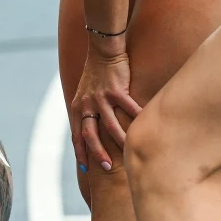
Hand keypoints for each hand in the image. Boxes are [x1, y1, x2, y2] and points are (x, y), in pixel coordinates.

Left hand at [70, 45, 142, 172]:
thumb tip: (91, 132)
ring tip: (127, 152)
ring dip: (119, 141)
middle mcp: (86, 104)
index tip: (85, 169)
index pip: (76, 135)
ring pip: (110, 125)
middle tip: (106, 167)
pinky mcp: (116, 90)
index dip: (80, 152)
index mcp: (77, 107)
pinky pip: (129, 109)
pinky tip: (145, 128)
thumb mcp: (84, 94)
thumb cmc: (96, 75)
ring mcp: (101, 97)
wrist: (103, 51)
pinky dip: (137, 119)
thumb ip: (86, 112)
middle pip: (90, 134)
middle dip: (97, 152)